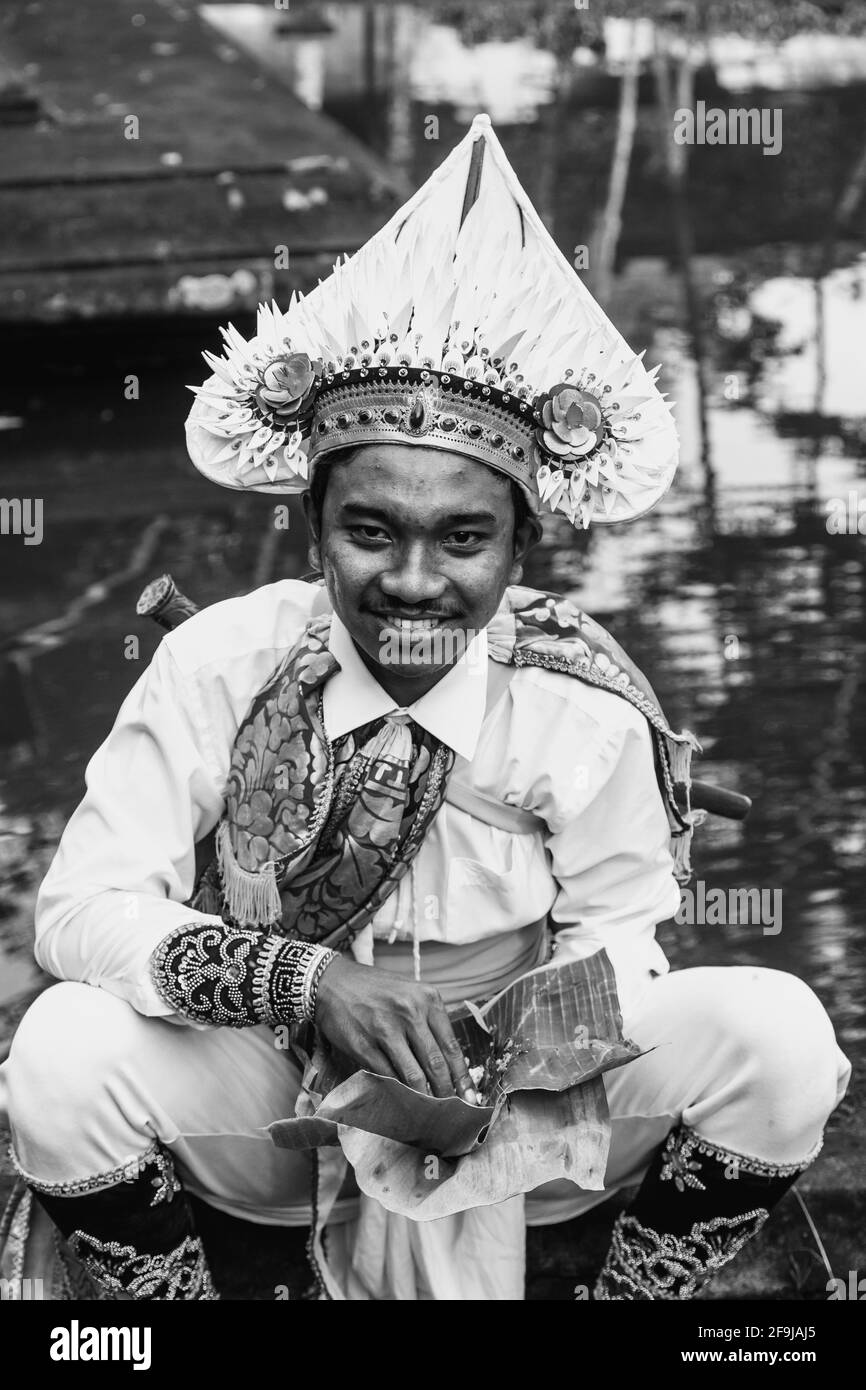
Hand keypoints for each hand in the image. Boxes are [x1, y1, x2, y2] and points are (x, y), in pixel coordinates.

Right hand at [315, 955, 477, 1102]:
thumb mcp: (409, 992)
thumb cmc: (374, 989)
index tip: (470, 1096)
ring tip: (431, 1112)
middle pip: (436, 1064)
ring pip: (413, 1075)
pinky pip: (387, 1076)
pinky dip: (398, 1092)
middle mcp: (410, 1012)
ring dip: (424, 1098)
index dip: (462, 1076)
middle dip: (447, 1093)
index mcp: (427, 998)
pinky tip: (404, 1101)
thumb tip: (447, 1060)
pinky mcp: (364, 1046)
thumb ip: (428, 1019)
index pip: (451, 1046)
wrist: (331, 982)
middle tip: (453, 1111)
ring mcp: (386, 1030)